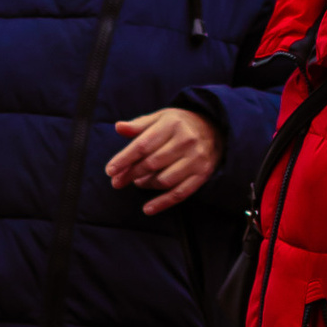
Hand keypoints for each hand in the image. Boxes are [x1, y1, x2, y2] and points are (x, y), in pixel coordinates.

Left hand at [106, 107, 220, 217]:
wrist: (216, 130)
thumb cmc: (180, 124)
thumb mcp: (161, 118)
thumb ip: (139, 125)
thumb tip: (119, 127)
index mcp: (171, 124)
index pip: (142, 145)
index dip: (124, 159)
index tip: (110, 170)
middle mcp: (185, 141)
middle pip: (152, 163)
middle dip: (131, 175)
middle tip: (117, 182)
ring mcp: (195, 159)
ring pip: (164, 180)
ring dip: (146, 185)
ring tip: (137, 183)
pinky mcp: (202, 174)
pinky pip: (180, 193)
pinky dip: (162, 203)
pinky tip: (148, 209)